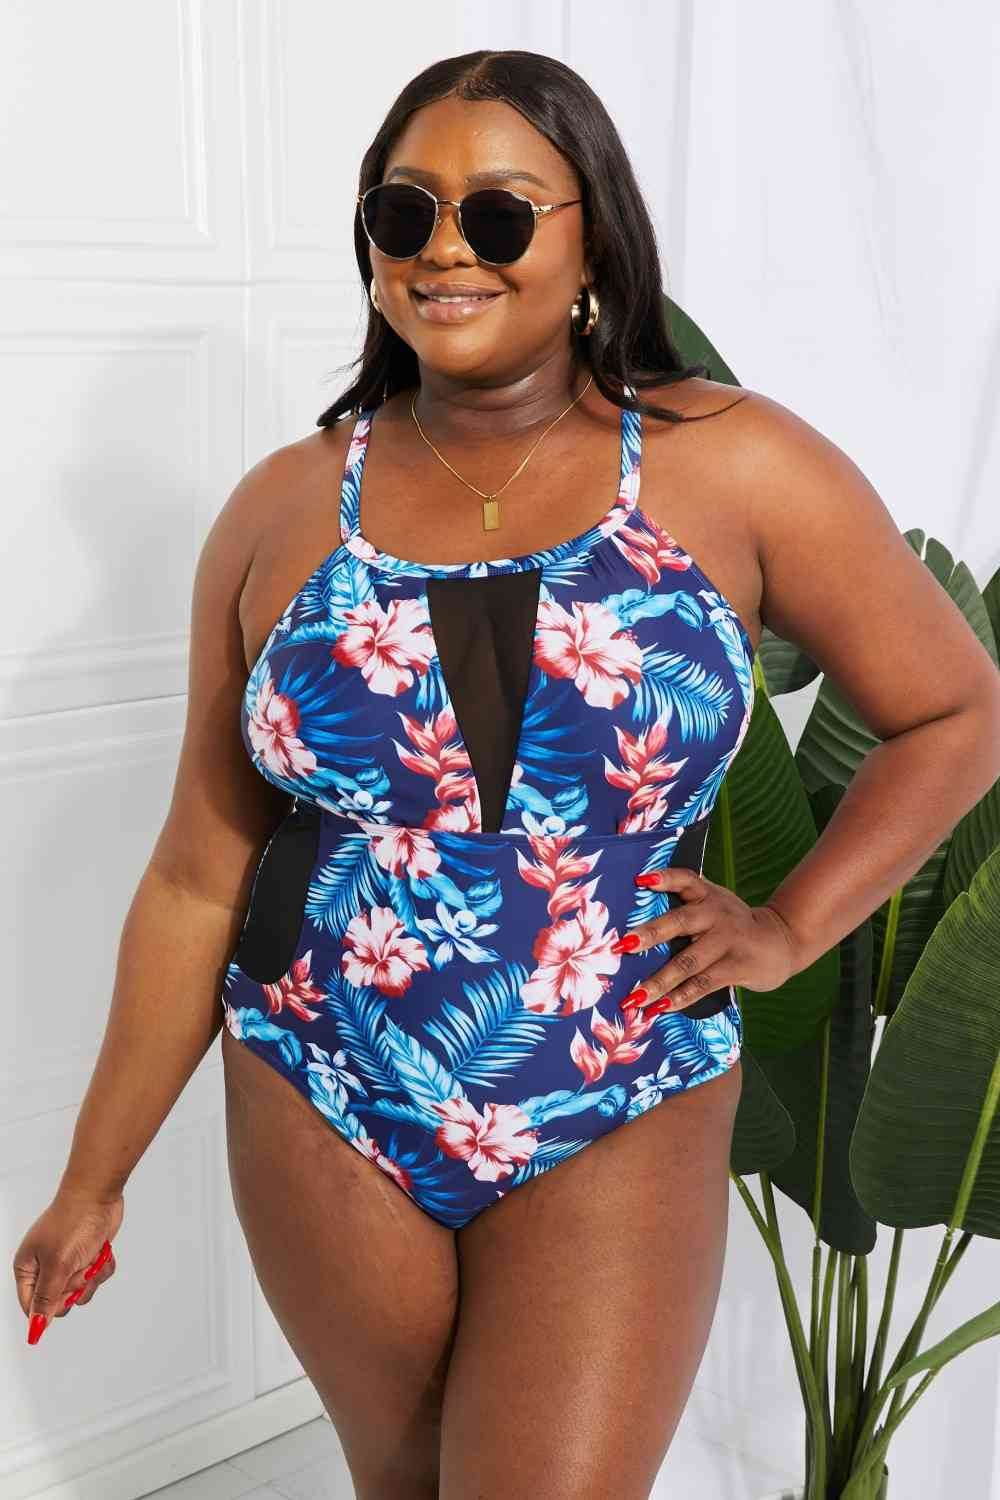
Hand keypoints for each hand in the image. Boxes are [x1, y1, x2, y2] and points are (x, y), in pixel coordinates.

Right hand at [12, 1188, 122, 1344]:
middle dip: (74, 1287)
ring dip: (91, 1276)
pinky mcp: (88, 1257)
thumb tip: (35, 1328)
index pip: (32, 1306)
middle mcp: (46, 1267)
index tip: (64, 1296)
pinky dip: (102, 1266)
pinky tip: (100, 1250)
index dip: (48, 1308)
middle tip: (77, 1268)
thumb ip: (46, 1299)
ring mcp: (68, 1262)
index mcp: (28, 1268)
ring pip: (82, 1291)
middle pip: (59, 1301)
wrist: (98, 1195)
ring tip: (89, 1256)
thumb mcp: (57, 1265)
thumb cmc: (73, 1222)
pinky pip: (97, 1277)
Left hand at [614, 866, 799, 1017]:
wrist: (783, 940)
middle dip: (649, 935)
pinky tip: (660, 1008)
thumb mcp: (715, 905)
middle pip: (679, 922)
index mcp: (707, 895)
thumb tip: (637, 928)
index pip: (685, 879)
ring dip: (659, 981)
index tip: (640, 881)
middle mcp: (716, 914)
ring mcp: (727, 941)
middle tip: (622, 946)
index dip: (664, 879)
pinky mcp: (737, 966)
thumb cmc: (733, 924)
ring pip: (688, 962)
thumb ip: (686, 906)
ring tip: (634, 997)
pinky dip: (680, 997)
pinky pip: (703, 984)